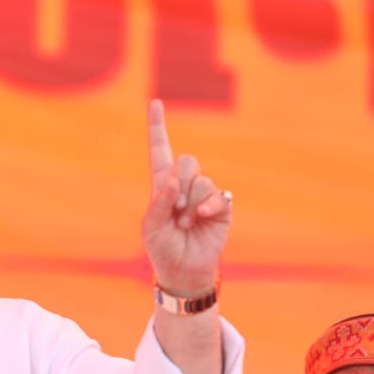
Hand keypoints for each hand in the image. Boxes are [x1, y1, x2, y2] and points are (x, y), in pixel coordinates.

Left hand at [141, 99, 231, 295]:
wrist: (184, 270)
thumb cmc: (163, 248)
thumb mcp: (152, 227)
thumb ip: (159, 202)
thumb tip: (173, 180)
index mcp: (163, 185)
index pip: (160, 150)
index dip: (157, 127)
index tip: (155, 102)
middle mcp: (184, 185)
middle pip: (187, 161)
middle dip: (179, 186)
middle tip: (175, 211)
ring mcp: (204, 195)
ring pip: (201, 179)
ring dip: (190, 203)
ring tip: (185, 223)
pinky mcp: (221, 206)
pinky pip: (217, 194)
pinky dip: (208, 206)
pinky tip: (202, 218)